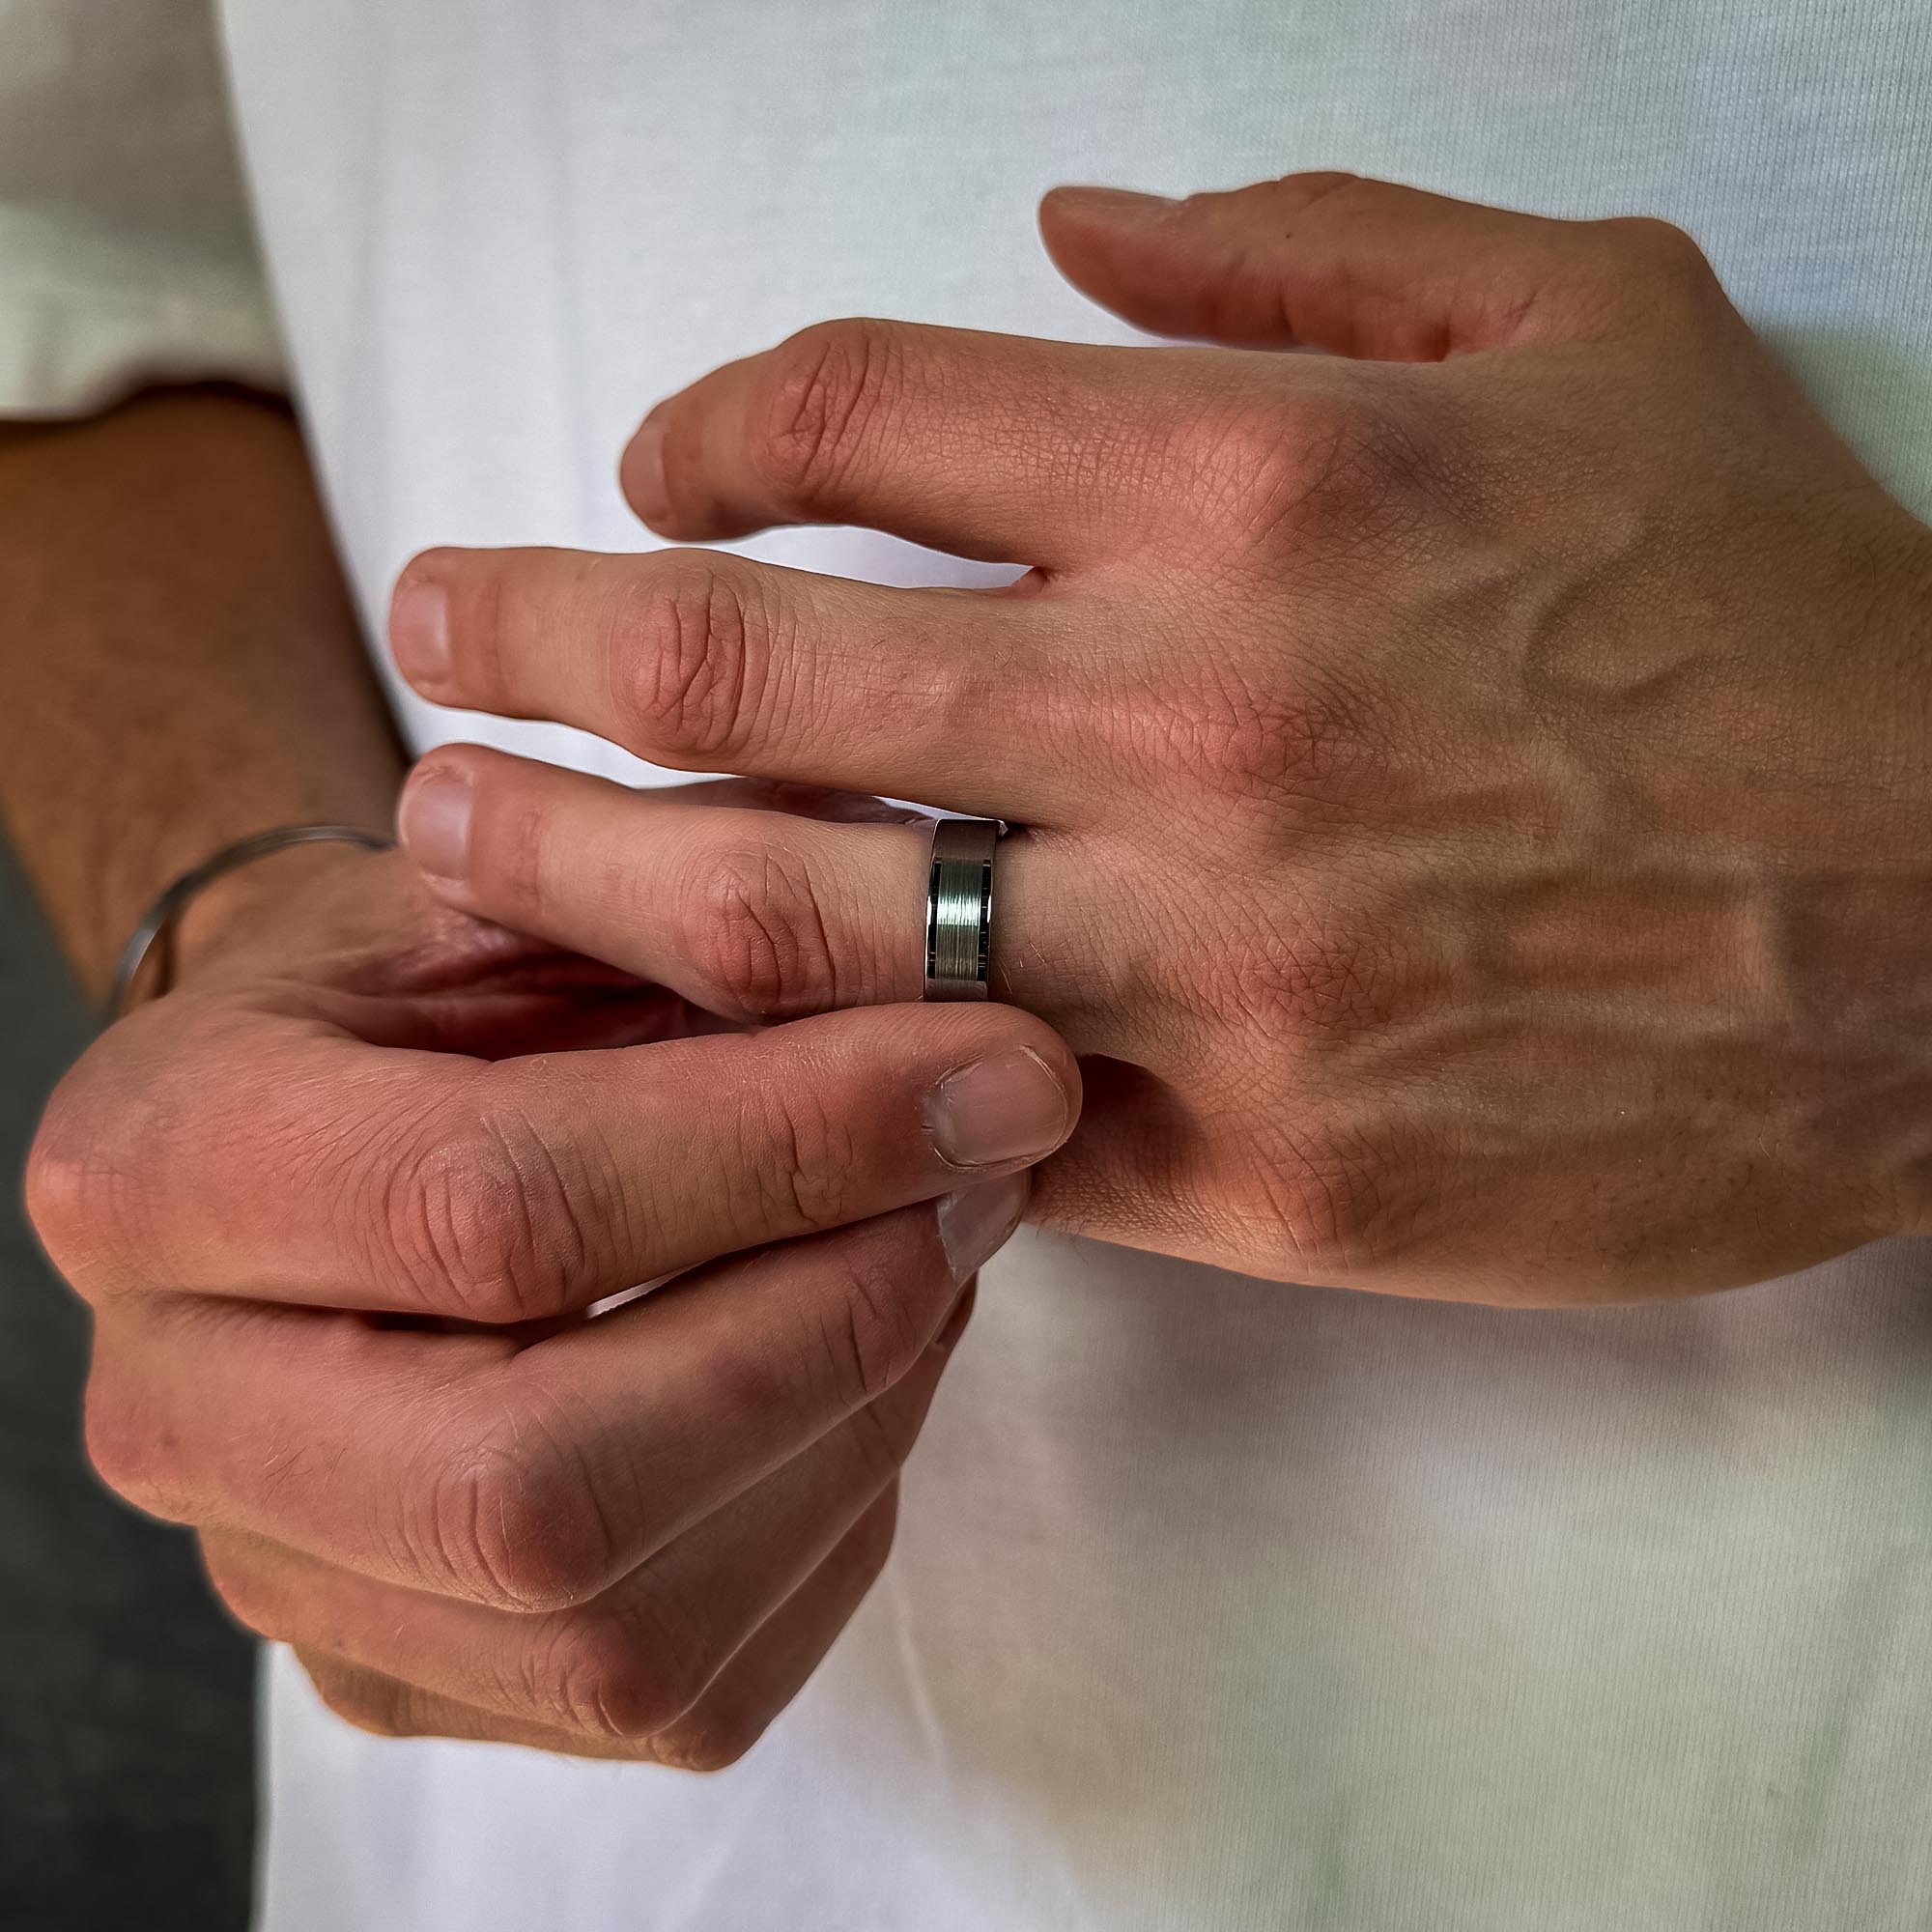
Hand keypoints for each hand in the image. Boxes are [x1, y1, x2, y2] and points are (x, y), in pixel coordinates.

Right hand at [27, 848, 1076, 1758]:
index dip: (789, 1148)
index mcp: (163, 1166)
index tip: (1000, 1073)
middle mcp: (176, 1415)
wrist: (326, 1116)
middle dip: (830, 1329)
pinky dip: (826, 1524)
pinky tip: (867, 1370)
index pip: (495, 1209)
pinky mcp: (411, 1681)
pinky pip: (677, 1684)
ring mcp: (288, 1584)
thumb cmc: (434, 989)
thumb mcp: (531, 897)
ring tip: (935, 1253)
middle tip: (985, 1180)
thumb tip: (970, 1064)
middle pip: (540, 1482)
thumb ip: (710, 949)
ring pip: (621, 1623)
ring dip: (854, 1430)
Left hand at [387, 173, 1931, 1305]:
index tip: (654, 470)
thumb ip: (1314, 241)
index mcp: (1259, 480)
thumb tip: (1069, 216)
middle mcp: (1193, 713)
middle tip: (434, 635)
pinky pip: (949, 1109)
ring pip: (786, 911)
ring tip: (457, 839)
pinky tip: (702, 1046)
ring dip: (578, 868)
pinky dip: (804, 1070)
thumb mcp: (1597, 332)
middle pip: (738, 655)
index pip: (850, 410)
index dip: (702, 426)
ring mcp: (1204, 960)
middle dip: (533, 633)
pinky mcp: (1242, 1163)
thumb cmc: (1782, 625)